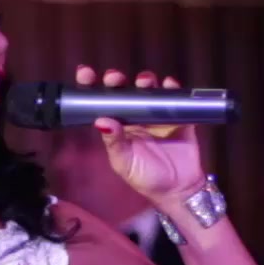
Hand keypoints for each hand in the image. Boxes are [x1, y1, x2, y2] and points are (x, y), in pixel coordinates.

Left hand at [75, 64, 207, 208]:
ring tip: (145, 82)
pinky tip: (169, 85)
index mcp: (119, 126)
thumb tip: (101, 120)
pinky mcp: (178, 116)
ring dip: (145, 80)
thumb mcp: (125, 163)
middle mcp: (136, 116)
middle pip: (124, 90)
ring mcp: (157, 114)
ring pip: (149, 89)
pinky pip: (175, 98)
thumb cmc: (146, 178)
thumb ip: (114, 143)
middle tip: (114, 78)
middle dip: (117, 80)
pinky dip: (172, 88)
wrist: (178, 190)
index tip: (85, 74)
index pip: (102, 102)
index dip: (93, 86)